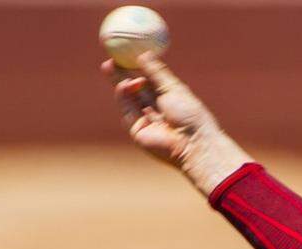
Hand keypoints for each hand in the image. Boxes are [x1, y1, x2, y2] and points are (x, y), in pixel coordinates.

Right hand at [100, 53, 251, 196]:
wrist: (193, 142)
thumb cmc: (190, 114)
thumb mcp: (173, 88)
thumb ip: (157, 72)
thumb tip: (143, 53)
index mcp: (166, 97)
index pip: (146, 79)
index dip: (134, 68)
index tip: (123, 54)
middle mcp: (154, 108)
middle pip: (133, 89)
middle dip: (119, 75)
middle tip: (108, 60)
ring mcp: (145, 119)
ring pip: (128, 99)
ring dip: (121, 84)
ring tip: (116, 70)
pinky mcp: (137, 130)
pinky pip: (127, 111)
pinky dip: (123, 97)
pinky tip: (124, 85)